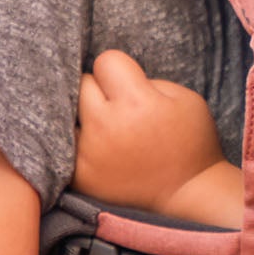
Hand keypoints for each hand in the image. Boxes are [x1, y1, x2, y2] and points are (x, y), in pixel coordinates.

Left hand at [75, 51, 226, 216]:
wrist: (188, 193)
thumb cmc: (190, 142)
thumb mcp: (185, 98)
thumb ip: (148, 80)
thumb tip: (115, 78)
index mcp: (137, 102)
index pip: (105, 61)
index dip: (119, 69)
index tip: (128, 84)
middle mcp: (107, 126)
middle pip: (81, 84)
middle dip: (99, 89)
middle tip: (117, 105)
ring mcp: (89, 153)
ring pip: (66, 114)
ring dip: (84, 116)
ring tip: (106, 128)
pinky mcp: (80, 176)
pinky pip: (63, 146)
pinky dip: (77, 143)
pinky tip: (98, 147)